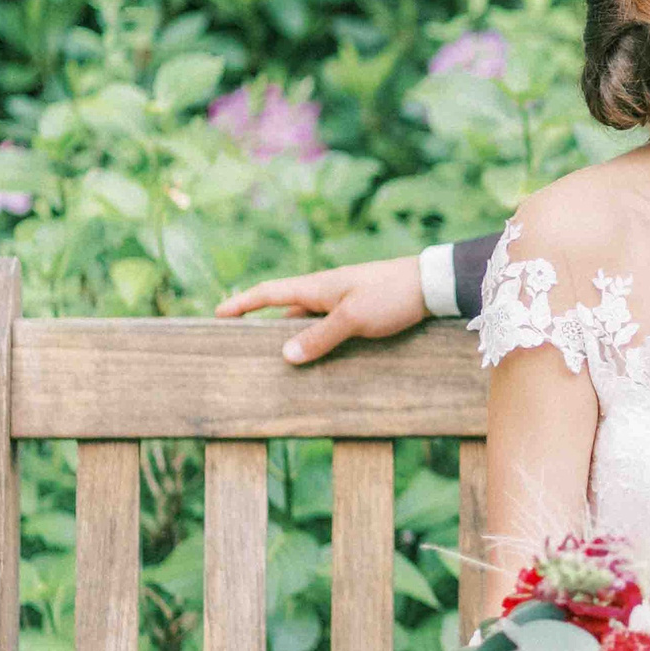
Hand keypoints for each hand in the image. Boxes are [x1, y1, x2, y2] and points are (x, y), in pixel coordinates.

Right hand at [213, 253, 427, 365]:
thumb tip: (285, 356)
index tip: (217, 313)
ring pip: (308, 322)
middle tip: (242, 348)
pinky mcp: (361, 311)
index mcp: (316, 287)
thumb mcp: (353, 319)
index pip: (269, 293)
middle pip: (285, 311)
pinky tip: (318, 361)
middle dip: (263, 328)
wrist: (432, 285)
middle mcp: (325, 292)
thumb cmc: (391, 295)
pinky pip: (329, 328)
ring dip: (294, 340)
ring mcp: (343, 301)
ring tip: (277, 365)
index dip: (242, 303)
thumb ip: (320, 337)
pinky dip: (318, 342)